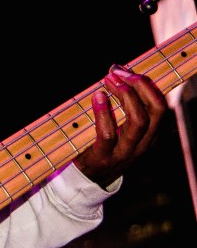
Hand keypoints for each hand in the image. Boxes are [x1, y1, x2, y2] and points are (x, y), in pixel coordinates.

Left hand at [75, 67, 166, 188]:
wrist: (88, 179)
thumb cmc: (102, 145)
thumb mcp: (120, 128)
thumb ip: (122, 106)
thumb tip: (117, 73)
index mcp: (149, 134)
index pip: (160, 105)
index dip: (147, 84)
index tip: (127, 69)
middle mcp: (142, 142)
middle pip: (156, 110)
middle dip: (140, 85)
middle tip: (119, 72)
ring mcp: (125, 151)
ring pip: (138, 121)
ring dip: (125, 96)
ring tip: (109, 80)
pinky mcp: (105, 157)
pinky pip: (109, 134)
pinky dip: (103, 113)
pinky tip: (97, 97)